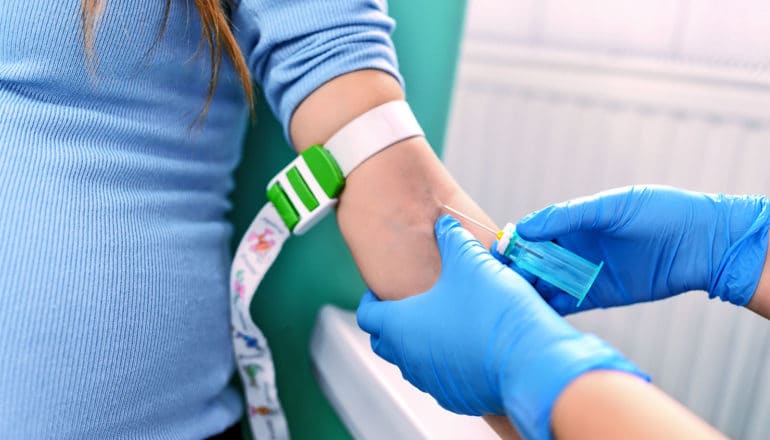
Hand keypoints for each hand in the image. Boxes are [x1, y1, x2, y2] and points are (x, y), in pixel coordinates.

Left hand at [357, 215, 644, 439]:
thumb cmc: (495, 312)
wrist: (534, 363)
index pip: (368, 315)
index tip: (380, 290)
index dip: (371, 299)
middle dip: (391, 323)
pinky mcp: (459, 397)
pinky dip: (446, 361)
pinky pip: (442, 378)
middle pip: (385, 343)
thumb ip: (452, 238)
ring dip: (419, 343)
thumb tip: (444, 224)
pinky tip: (468, 344)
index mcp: (402, 327)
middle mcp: (411, 359)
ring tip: (441, 320)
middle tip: (409, 304)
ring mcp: (434, 383)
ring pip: (414, 362)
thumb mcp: (471, 262)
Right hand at [515, 185, 769, 314]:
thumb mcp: (611, 207)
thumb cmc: (660, 213)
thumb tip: (525, 226)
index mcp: (576, 222)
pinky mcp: (599, 296)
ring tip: (511, 298)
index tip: (500, 250)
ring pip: (547, 283)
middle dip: (518, 268)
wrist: (703, 244)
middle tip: (501, 278)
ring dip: (529, 289)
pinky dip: (549, 307)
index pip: (535, 232)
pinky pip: (566, 303)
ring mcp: (586, 272)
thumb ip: (569, 215)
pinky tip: (533, 311)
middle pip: (536, 260)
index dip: (517, 241)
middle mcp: (577, 248)